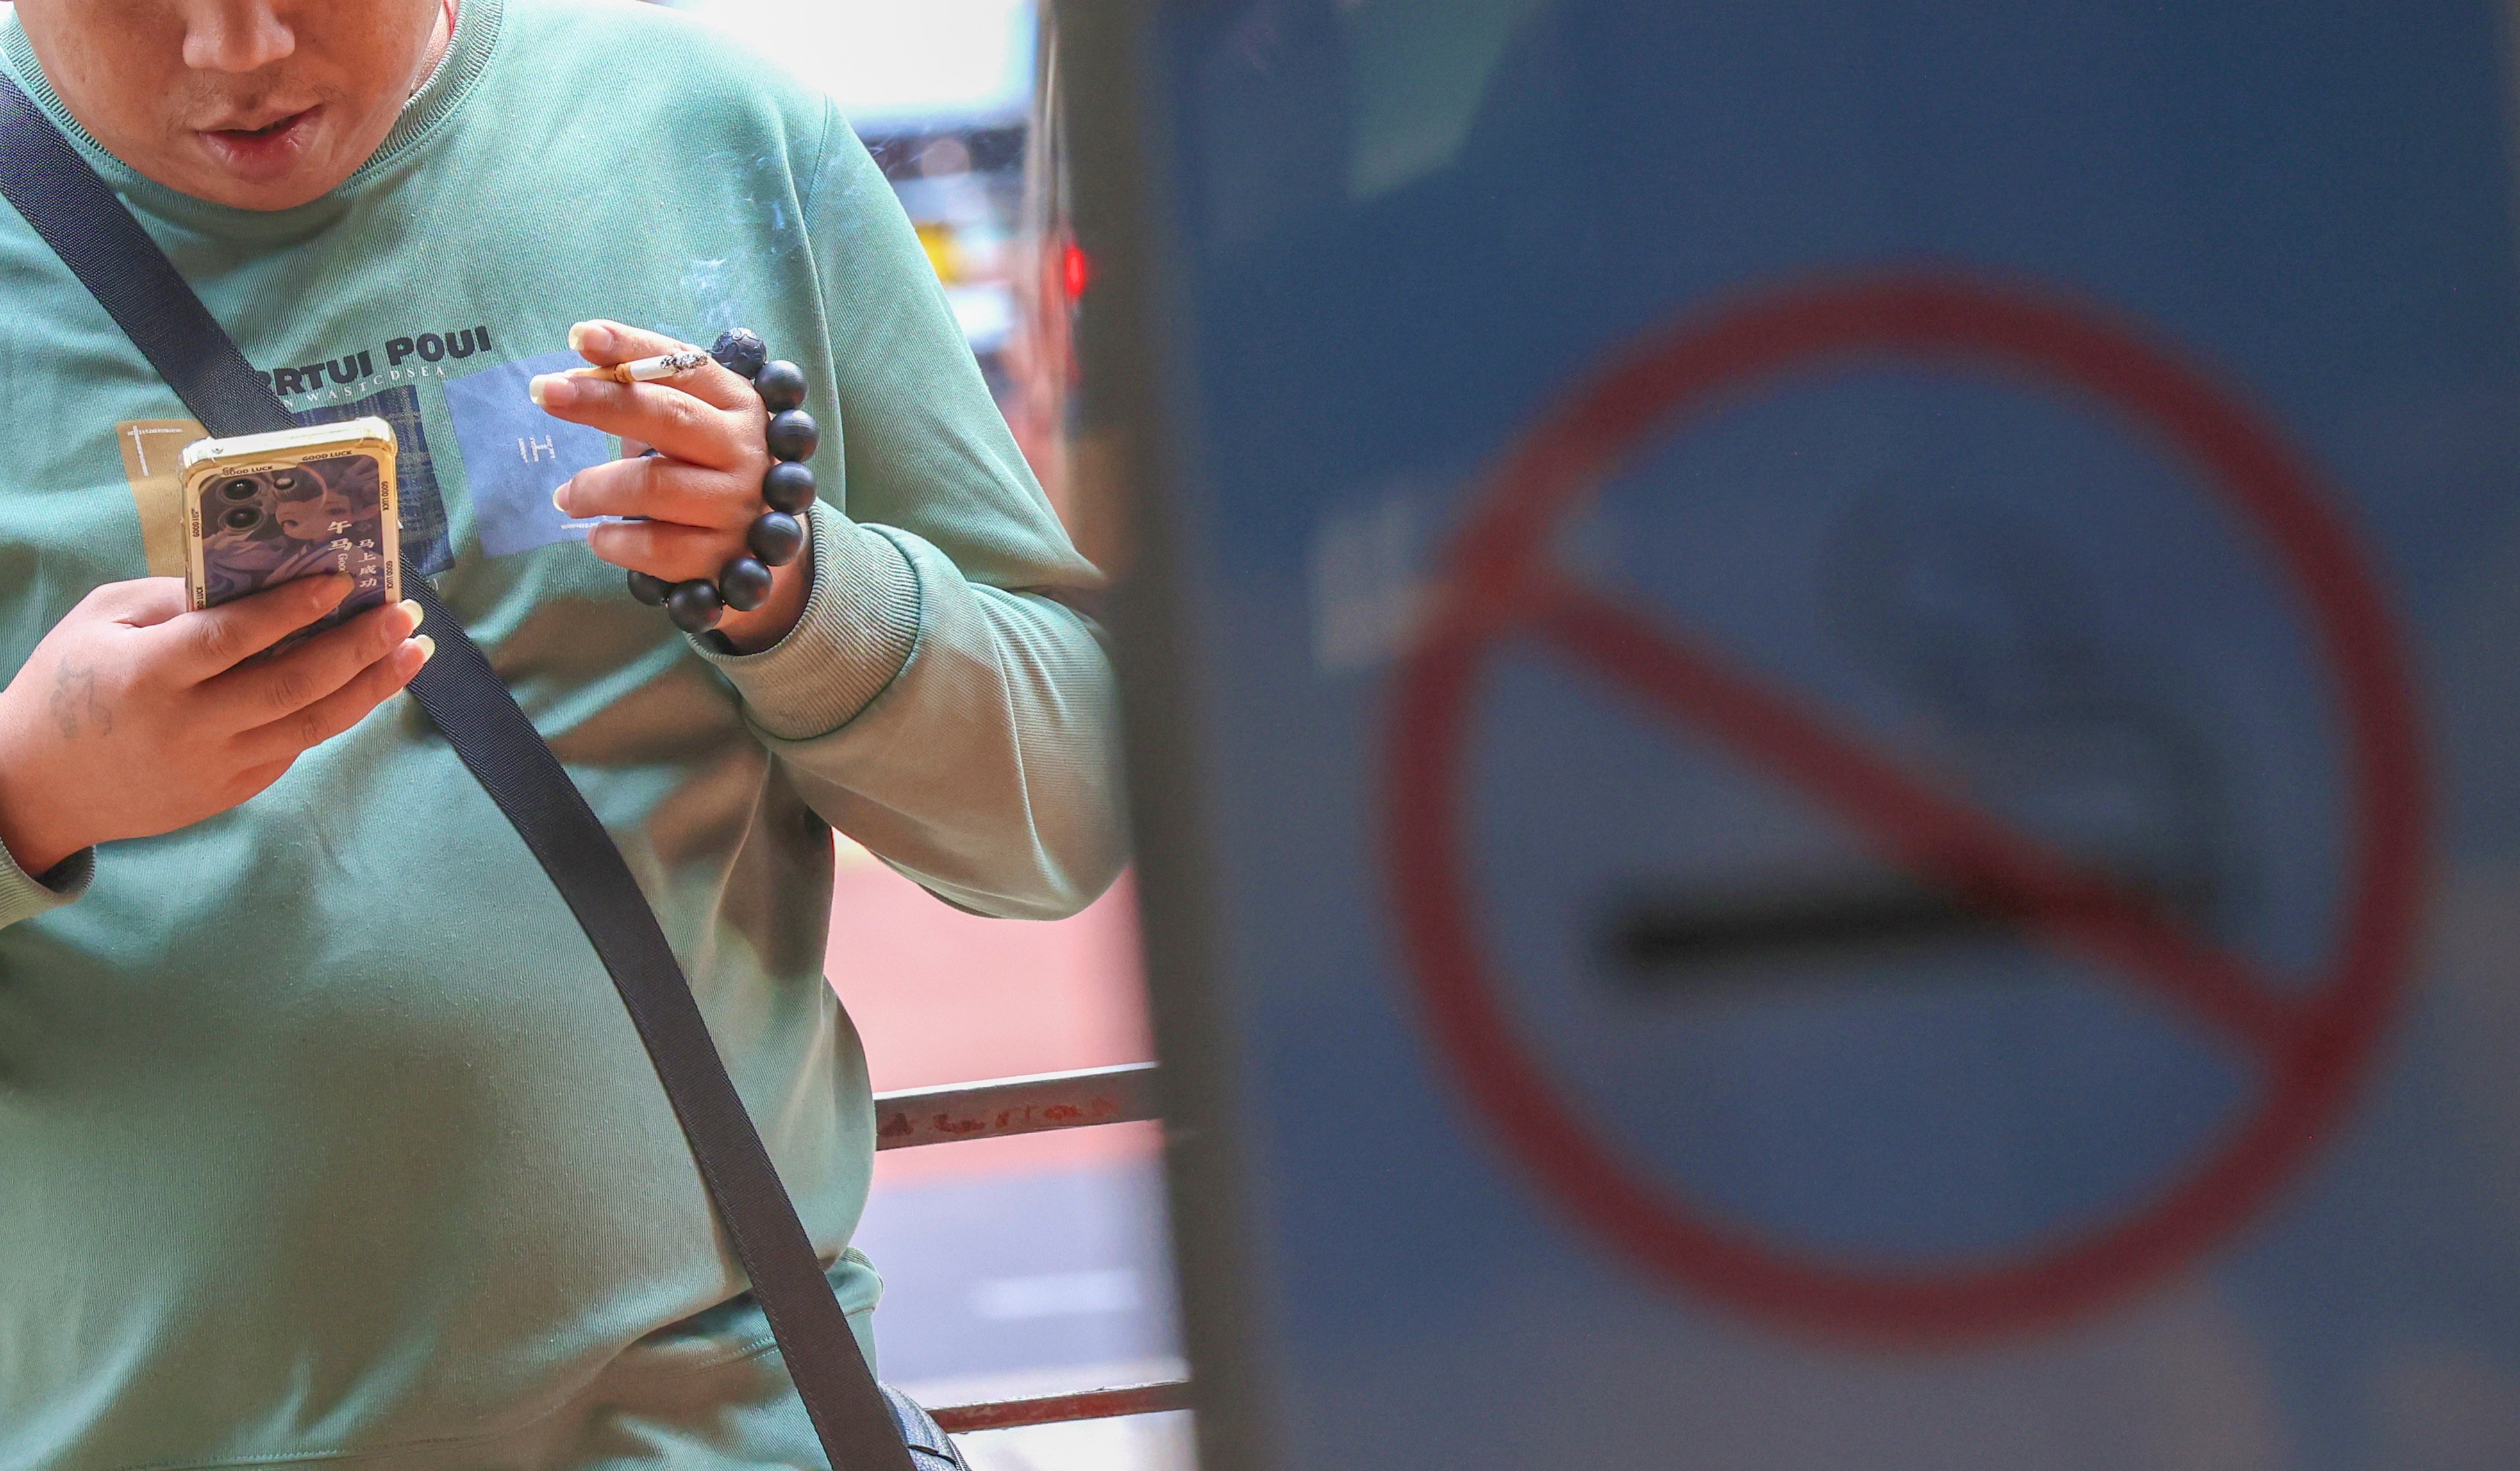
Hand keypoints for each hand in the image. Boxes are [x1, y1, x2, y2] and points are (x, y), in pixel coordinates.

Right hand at [0, 576, 430, 876]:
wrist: (36, 785)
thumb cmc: (65, 685)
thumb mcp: (100, 622)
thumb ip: (171, 599)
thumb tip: (252, 577)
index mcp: (149, 675)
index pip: (236, 637)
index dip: (294, 608)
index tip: (343, 580)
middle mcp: (189, 725)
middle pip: (292, 684)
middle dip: (358, 647)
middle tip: (404, 613)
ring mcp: (213, 766)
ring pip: (310, 725)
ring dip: (371, 687)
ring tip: (414, 651)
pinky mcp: (229, 792)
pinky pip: (293, 748)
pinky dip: (333, 714)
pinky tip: (366, 684)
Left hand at [533, 320, 813, 651]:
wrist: (765, 542)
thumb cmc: (707, 465)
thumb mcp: (690, 421)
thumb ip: (643, 396)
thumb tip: (570, 381)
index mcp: (737, 402)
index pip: (681, 365)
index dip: (631, 347)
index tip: (580, 336)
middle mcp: (744, 449)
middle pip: (669, 417)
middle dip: (601, 401)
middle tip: (544, 393)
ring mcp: (737, 504)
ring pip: (654, 486)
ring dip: (595, 488)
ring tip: (565, 496)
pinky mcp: (725, 557)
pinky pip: (657, 548)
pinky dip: (616, 541)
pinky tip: (597, 536)